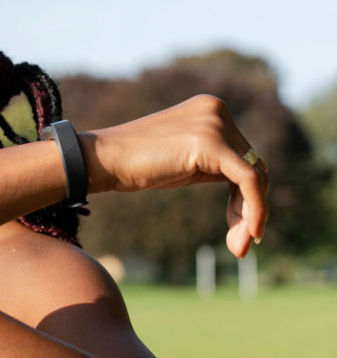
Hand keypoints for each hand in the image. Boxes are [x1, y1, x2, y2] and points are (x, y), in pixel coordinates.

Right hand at [86, 94, 269, 257]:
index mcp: (211, 109)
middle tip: (241, 245)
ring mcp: (216, 124)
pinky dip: (254, 208)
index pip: (244, 155)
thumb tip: (250, 187)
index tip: (240, 228)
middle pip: (254, 166)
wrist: (102, 160)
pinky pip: (248, 180)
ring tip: (239, 247)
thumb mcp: (184, 160)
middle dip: (250, 208)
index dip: (247, 195)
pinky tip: (251, 232)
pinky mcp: (212, 144)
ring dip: (252, 214)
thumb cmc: (134, 164)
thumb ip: (216, 164)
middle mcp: (218, 110)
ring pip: (255, 176)